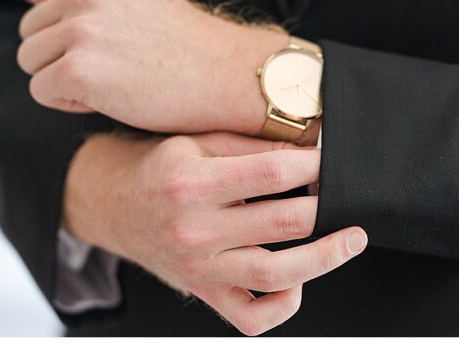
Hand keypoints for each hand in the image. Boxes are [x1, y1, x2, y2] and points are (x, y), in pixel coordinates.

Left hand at [17, 0, 287, 135]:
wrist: (225, 74)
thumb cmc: (176, 38)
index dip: (61, 19)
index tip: (102, 32)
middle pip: (29, 29)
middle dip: (59, 50)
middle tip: (113, 60)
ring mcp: (80, 29)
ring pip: (30, 60)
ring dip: (61, 76)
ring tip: (111, 76)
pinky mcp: (77, 70)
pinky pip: (41, 90)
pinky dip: (67, 101)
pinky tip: (108, 96)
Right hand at [64, 131, 366, 335]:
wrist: (108, 203)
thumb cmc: (156, 168)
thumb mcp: (193, 142)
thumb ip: (247, 147)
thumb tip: (306, 150)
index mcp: (191, 182)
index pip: (272, 173)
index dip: (313, 165)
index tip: (332, 159)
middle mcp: (193, 228)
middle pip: (285, 221)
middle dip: (327, 205)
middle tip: (346, 193)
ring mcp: (198, 266)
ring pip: (279, 273)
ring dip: (326, 257)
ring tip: (349, 239)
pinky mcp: (202, 291)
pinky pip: (253, 316)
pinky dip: (284, 304)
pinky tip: (296, 281)